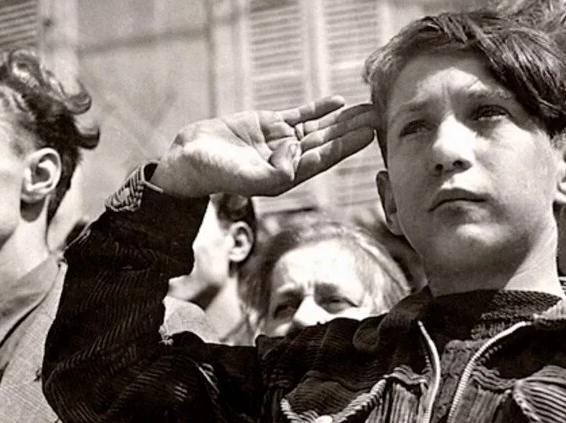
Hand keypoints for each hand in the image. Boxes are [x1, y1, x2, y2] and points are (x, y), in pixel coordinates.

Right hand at [150, 96, 376, 197]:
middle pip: (326, 142)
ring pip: (317, 128)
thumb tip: (296, 157)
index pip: (322, 158)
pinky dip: (318, 109)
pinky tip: (337, 102)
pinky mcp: (268, 125)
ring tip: (365, 109)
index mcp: (285, 176)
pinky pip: (299, 115)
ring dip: (341, 119)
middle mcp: (287, 160)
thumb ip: (273, 172)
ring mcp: (278, 141)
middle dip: (352, 130)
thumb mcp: (244, 177)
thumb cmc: (212, 173)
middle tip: (378, 116)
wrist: (187, 159)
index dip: (346, 146)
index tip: (369, 134)